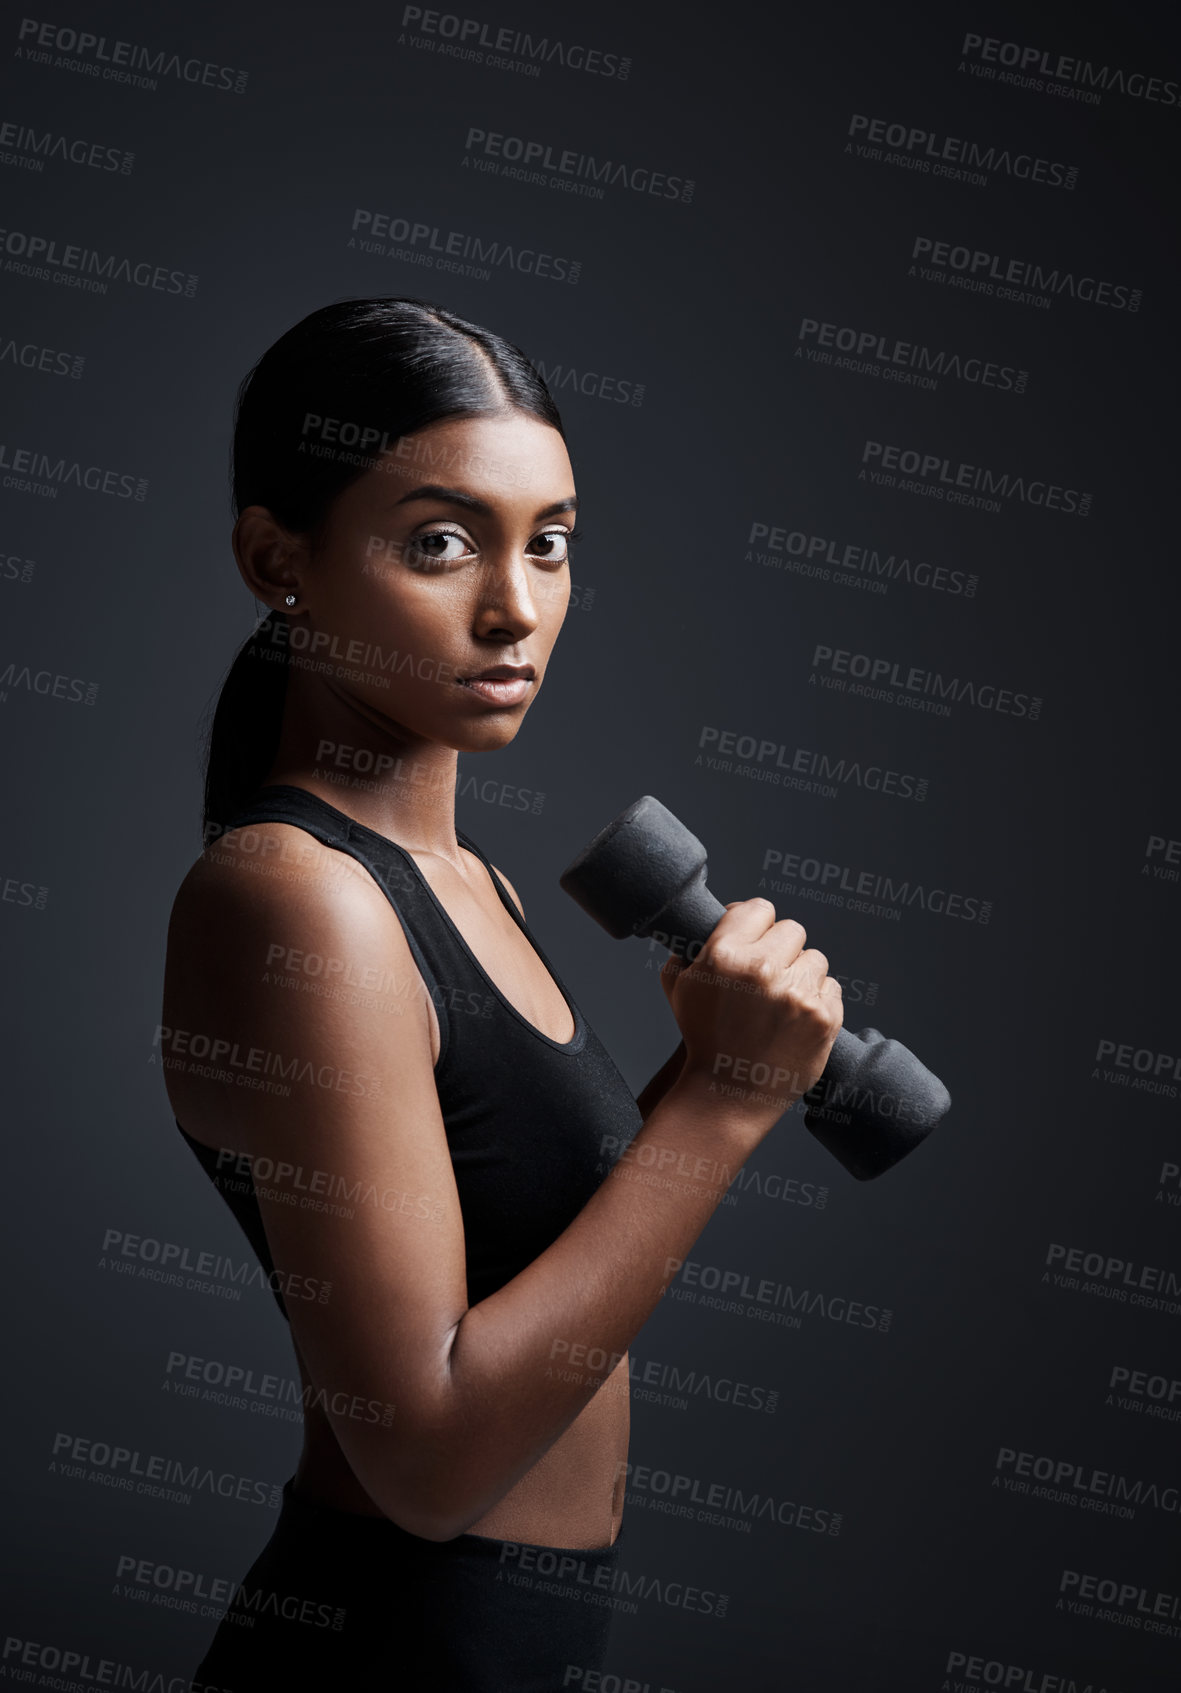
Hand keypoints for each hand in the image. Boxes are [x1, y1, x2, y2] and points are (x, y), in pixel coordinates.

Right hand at [658, 898, 843, 1127]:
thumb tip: (722, 917)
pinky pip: (832, 987)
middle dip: (781, 951)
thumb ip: (691, 946)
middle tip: (768, 977)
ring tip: (782, 1003)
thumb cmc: (703, 1039)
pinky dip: (818, 1001)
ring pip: (815, 958)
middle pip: (792, 930)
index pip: (759, 909)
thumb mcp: (679, 987)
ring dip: (802, 975)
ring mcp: (797, 994)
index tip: (755, 943)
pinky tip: (796, 1019)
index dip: (756, 925)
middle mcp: (762, 969)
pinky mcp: (824, 1018)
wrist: (728, 1094)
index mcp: (725, 955)